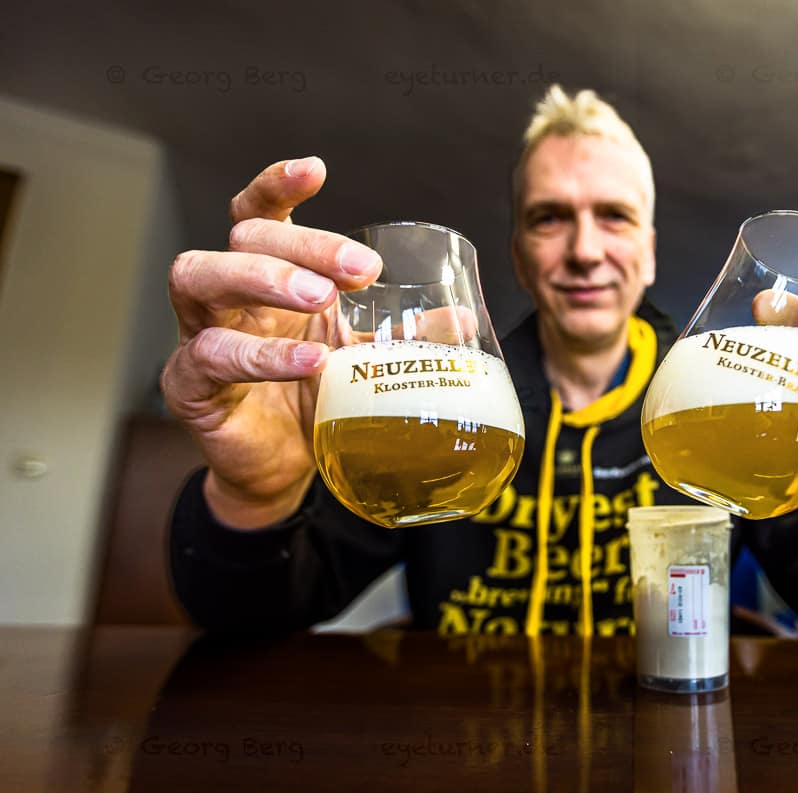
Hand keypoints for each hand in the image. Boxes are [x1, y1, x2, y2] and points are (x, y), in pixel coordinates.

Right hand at [161, 157, 383, 527]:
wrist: (282, 468)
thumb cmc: (315, 399)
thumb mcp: (365, 360)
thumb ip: (408, 337)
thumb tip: (463, 319)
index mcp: (269, 276)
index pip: (259, 213)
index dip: (278, 185)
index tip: (316, 171)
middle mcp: (229, 295)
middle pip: (244, 237)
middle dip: (302, 244)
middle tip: (359, 270)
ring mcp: (199, 332)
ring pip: (202, 276)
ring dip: (265, 278)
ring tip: (320, 298)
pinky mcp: (188, 382)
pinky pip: (209, 354)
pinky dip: (261, 356)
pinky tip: (309, 362)